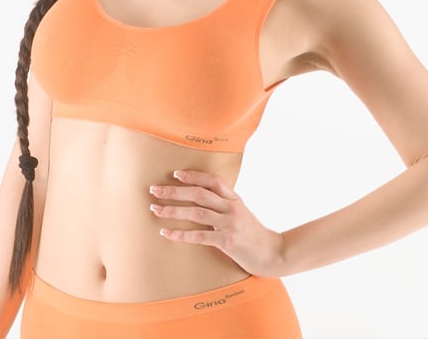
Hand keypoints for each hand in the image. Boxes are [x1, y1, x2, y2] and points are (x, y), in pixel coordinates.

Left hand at [149, 169, 284, 276]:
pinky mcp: (228, 242)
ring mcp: (230, 224)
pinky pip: (199, 236)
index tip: (175, 174)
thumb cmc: (253, 233)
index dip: (193, 175)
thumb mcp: (241, 213)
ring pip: (196, 212)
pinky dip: (180, 234)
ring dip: (172, 210)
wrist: (273, 253)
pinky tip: (166, 232)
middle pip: (199, 193)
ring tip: (155, 209)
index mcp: (234, 198)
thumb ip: (224, 205)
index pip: (212, 180)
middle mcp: (231, 207)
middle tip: (154, 190)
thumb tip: (201, 199)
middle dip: (174, 191)